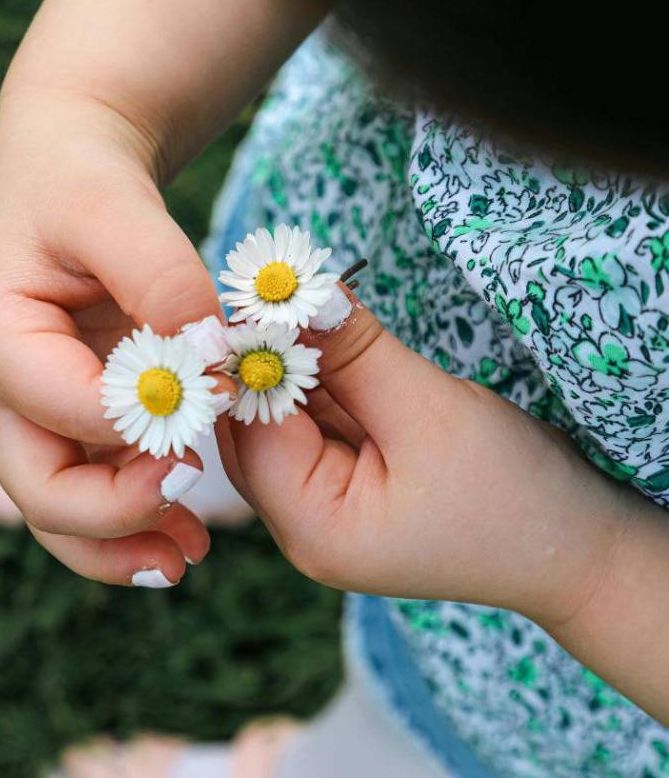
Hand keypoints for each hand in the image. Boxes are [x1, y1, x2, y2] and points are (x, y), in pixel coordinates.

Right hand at [0, 93, 227, 586]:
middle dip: (115, 520)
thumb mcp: (116, 206)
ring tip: (188, 560)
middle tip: (189, 527)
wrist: (65, 163)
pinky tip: (188, 532)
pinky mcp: (73, 415)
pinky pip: (94, 484)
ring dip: (122, 545)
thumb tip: (211, 365)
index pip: (66, 409)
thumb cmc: (79, 177)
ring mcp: (36, 410)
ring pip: (63, 508)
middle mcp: (3, 391)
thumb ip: (162, 280)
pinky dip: (135, 514)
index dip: (146, 422)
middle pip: (43, 490)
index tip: (222, 402)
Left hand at [221, 286, 630, 624]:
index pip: (250, 430)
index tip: (260, 288)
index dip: (251, 357)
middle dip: (265, 355)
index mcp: (313, 528)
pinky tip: (324, 329)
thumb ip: (356, 354)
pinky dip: (320, 377)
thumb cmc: (515, 496)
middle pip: (254, 426)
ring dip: (293, 358)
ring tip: (296, 292)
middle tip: (273, 280)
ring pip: (283, 417)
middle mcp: (303, 525)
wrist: (581, 551)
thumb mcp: (431, 413)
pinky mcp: (349, 484)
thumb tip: (298, 292)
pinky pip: (317, 421)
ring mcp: (324, 507)